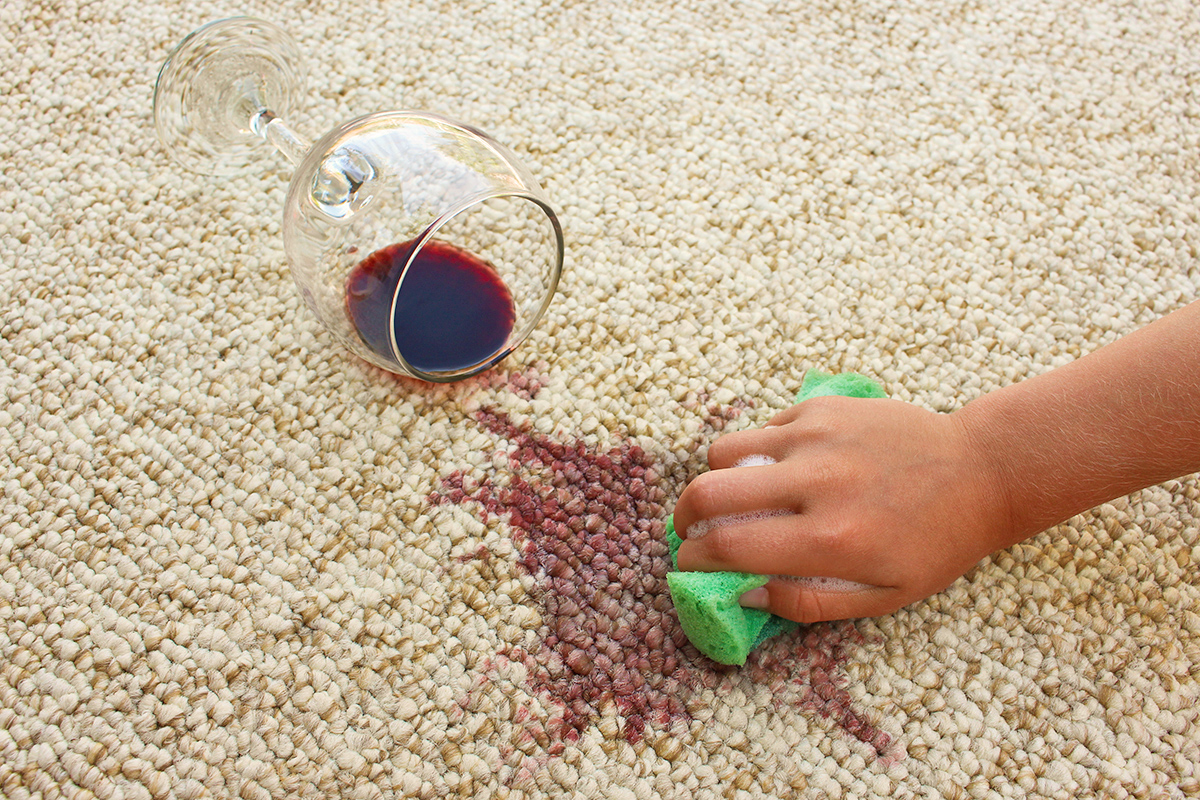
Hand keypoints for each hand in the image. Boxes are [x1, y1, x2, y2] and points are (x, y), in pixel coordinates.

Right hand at [671, 395, 1009, 622]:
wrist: (980, 471)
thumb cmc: (934, 543)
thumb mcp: (883, 596)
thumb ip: (808, 602)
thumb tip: (744, 591)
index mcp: (832, 539)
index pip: (729, 546)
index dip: (694, 558)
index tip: (691, 564)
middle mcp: (818, 482)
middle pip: (709, 491)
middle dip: (685, 516)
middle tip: (693, 529)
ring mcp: (819, 437)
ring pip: (724, 451)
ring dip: (718, 479)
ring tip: (737, 497)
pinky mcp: (824, 408)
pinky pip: (764, 429)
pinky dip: (760, 453)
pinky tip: (788, 469)